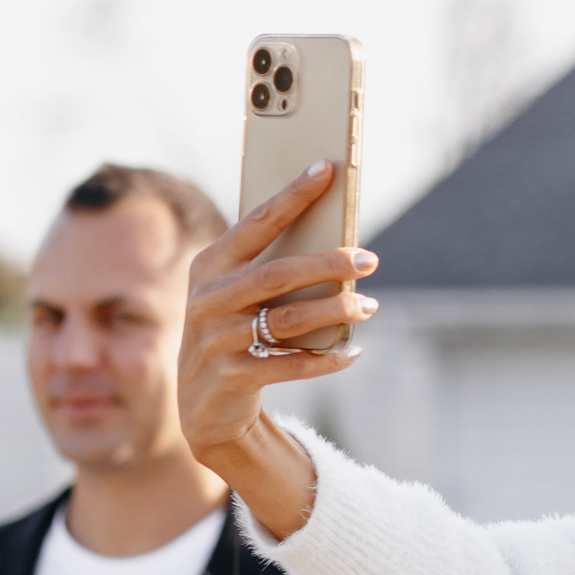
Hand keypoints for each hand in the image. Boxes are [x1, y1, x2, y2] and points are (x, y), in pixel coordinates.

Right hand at [180, 158, 378, 538]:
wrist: (204, 406)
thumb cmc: (234, 332)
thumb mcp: (238, 295)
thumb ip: (271, 266)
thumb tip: (337, 238)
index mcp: (209, 266)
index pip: (256, 222)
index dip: (292, 195)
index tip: (327, 168)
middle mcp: (207, 299)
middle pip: (279, 273)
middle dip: (329, 263)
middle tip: (370, 259)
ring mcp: (216, 339)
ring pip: (289, 319)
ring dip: (337, 311)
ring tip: (369, 305)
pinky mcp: (231, 376)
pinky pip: (290, 364)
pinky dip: (327, 359)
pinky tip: (353, 352)